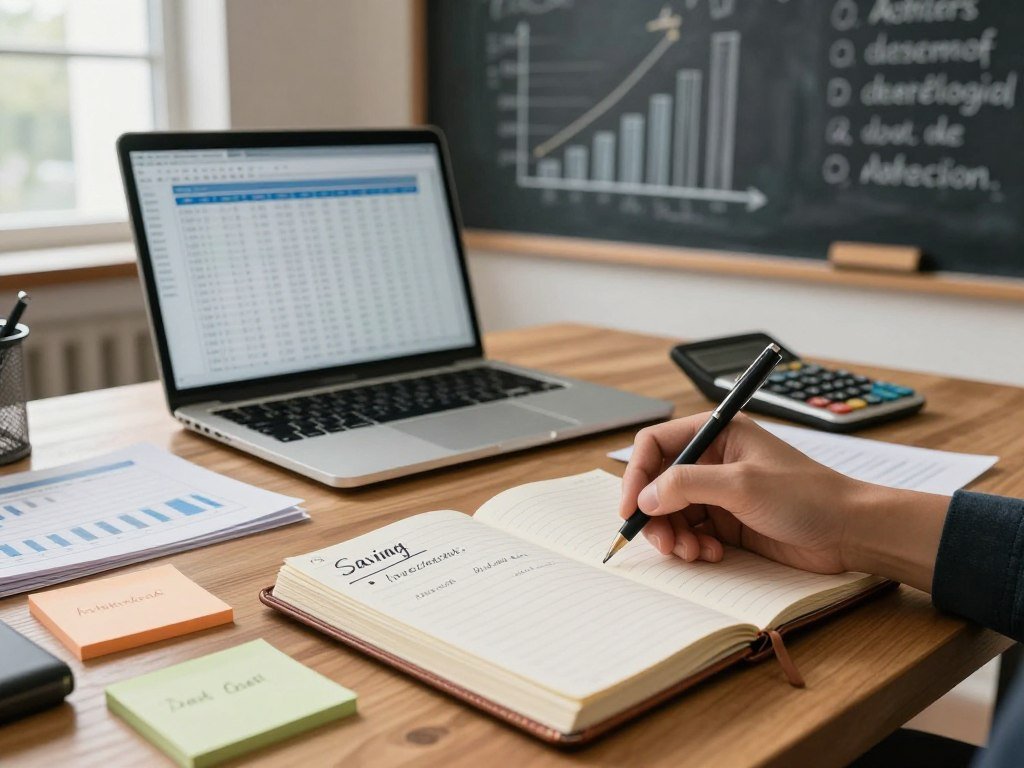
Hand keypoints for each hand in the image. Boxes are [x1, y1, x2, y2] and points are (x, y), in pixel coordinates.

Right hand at [619, 412, 948, 588]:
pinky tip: (711, 554)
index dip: (636, 474)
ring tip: (693, 552)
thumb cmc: (807, 496)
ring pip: (671, 512)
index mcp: (717, 432)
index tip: (631, 507)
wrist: (850, 532)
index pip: (656, 444)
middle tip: (662, 542)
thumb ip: (687, 485)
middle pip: (658, 483)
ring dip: (674, 535)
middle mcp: (713, 459)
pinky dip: (692, 546)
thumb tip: (645, 497)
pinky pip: (690, 532)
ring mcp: (719, 492)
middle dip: (655, 514)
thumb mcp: (742, 485)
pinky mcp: (727, 521)